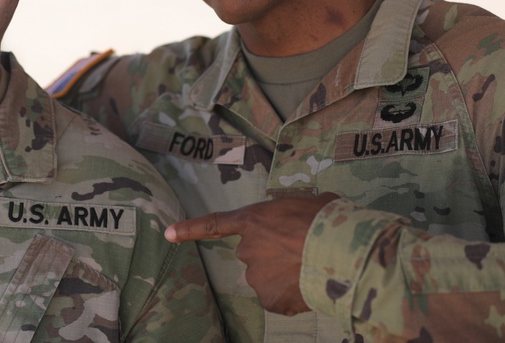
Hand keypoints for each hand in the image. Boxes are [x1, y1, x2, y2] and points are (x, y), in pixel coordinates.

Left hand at [166, 192, 338, 315]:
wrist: (336, 249)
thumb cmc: (327, 219)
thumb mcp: (309, 203)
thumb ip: (295, 213)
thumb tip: (309, 217)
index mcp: (253, 219)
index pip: (214, 224)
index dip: (190, 229)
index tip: (168, 234)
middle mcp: (247, 249)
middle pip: (256, 255)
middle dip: (273, 256)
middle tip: (300, 252)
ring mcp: (256, 276)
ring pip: (268, 279)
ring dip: (284, 277)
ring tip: (308, 268)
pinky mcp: (269, 299)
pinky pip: (280, 300)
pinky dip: (292, 297)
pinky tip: (307, 286)